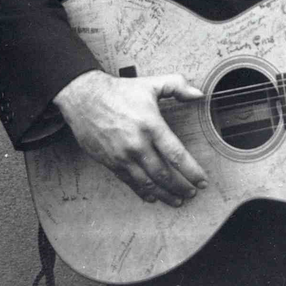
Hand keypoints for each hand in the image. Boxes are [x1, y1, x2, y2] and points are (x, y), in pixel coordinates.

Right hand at [53, 70, 207, 205]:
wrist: (83, 98)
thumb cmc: (118, 91)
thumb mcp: (150, 84)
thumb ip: (177, 86)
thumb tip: (198, 94)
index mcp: (151, 125)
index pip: (176, 155)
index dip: (191, 171)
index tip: (201, 181)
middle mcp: (137, 144)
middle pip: (164, 174)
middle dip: (180, 187)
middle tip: (191, 193)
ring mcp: (123, 156)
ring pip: (148, 183)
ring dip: (164, 195)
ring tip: (177, 200)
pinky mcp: (110, 162)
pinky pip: (129, 182)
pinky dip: (142, 192)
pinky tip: (151, 196)